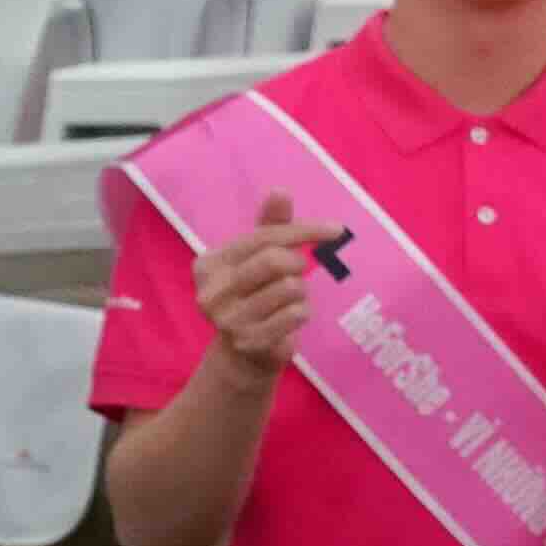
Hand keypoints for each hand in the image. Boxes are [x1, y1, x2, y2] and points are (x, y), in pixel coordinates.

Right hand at [193, 186, 331, 373]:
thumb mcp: (259, 258)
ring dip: (300, 292)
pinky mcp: (249, 342)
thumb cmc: (256, 295)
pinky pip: (297, 314)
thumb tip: (280, 191)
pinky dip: (303, 312)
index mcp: (208, 264)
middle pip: (275, 260)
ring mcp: (226, 320)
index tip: (337, 229)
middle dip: (297, 264)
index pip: (264, 237)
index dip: (304, 230)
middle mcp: (210, 291)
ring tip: (285, 301)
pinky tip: (287, 320)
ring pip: (290, 287)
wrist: (245, 354)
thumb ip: (271, 226)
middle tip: (297, 273)